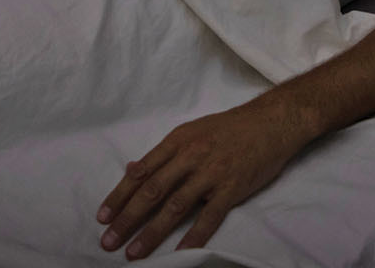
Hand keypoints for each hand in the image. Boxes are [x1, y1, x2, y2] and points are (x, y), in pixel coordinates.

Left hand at [96, 97, 314, 258]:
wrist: (271, 122)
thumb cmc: (229, 128)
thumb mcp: (192, 131)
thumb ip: (163, 153)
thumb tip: (131, 169)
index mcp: (177, 142)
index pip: (141, 172)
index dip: (120, 195)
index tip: (103, 216)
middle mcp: (190, 156)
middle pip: (152, 191)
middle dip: (127, 219)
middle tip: (108, 241)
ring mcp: (211, 173)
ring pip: (175, 207)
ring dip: (152, 232)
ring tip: (134, 252)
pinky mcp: (232, 188)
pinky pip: (209, 217)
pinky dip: (193, 236)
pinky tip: (179, 253)